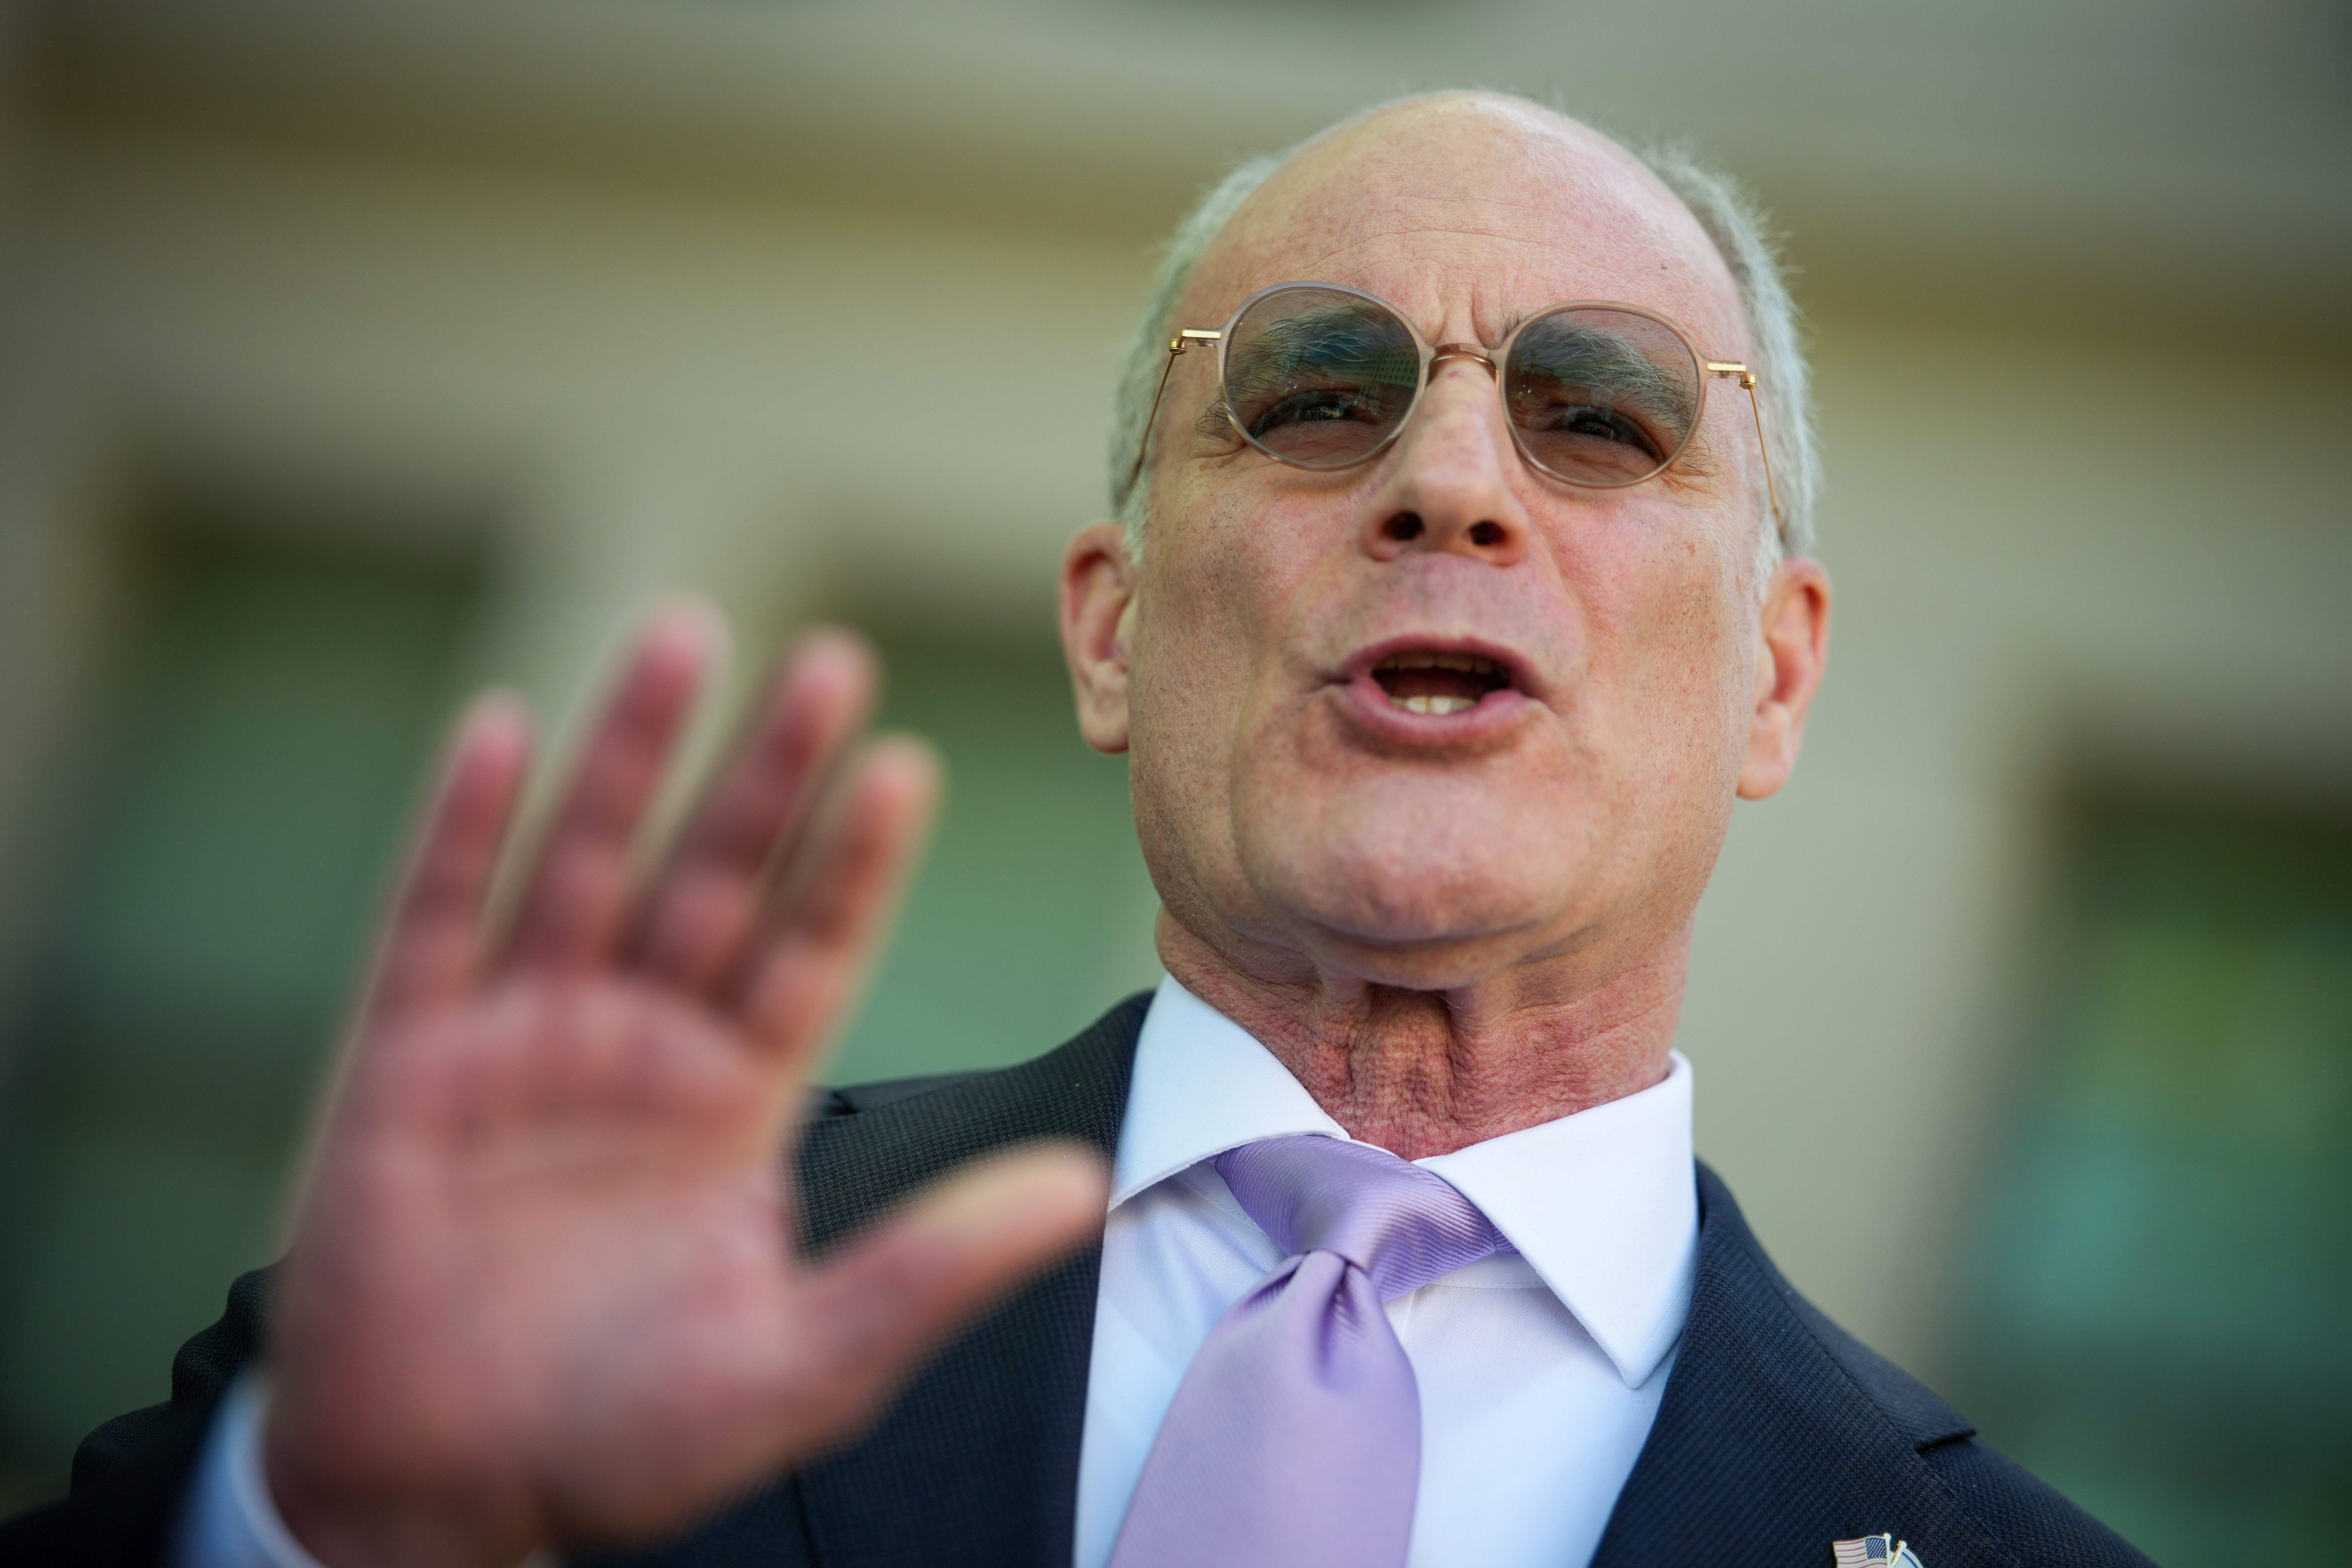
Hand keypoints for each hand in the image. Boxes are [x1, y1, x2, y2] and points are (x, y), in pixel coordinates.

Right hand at [262, 605, 1106, 1567]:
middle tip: (833, 660)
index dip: (854, 860)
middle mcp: (638, 1044)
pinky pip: (436, 920)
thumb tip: (1083, 1190)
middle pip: (715, 877)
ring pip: (586, 862)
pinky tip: (501, 730)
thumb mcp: (802, 1361)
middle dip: (767, 772)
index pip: (811, 947)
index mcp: (734, 1101)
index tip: (905, 767)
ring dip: (632, 753)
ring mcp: (519, 1039)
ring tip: (687, 634)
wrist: (444, 1490)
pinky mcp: (404, 1060)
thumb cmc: (624, 1437)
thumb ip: (932, 1266)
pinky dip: (462, 827)